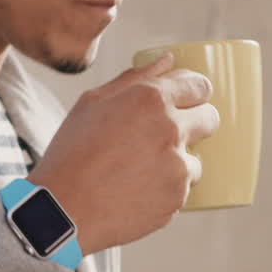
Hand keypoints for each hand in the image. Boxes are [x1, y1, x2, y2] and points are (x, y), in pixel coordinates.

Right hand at [28, 53, 218, 253]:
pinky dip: (166, 189)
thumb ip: (134, 78)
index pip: (199, 85)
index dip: (193, 92)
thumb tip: (167, 60)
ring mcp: (178, 167)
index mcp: (150, 99)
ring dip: (178, 161)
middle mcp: (171, 129)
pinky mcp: (177, 199)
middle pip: (210, 118)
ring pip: (196, 159)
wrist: (62, 211)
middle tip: (169, 134)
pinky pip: (182, 189)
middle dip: (196, 122)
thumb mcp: (91, 104)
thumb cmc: (70, 154)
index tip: (187, 99)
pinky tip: (136, 191)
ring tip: (140, 171)